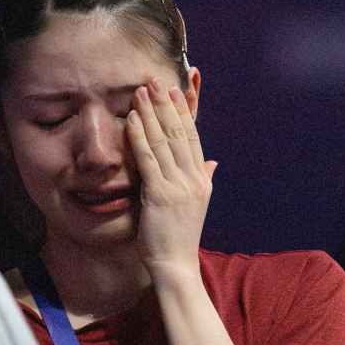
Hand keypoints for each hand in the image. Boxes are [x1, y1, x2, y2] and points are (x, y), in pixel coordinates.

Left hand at [126, 77, 217, 282]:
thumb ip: (204, 179)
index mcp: (202, 179)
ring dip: (150, 114)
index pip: (194, 137)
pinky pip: (148, 159)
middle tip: (155, 80)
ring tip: (140, 92)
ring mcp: (179, 186)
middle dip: (166, 104)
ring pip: (164, 141)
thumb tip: (213, 162)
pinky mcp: (160, 194)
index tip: (176, 89)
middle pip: (180, 133)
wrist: (176, 265)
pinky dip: (139, 137)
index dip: (184, 111)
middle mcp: (194, 178)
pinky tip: (131, 120)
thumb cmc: (179, 236)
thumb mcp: (196, 204)